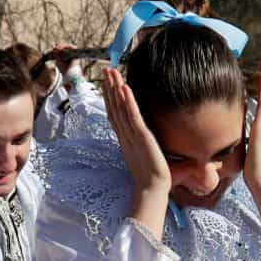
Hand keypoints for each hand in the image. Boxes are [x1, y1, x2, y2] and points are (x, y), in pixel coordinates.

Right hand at [101, 65, 171, 228]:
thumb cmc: (152, 179)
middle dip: (110, 88)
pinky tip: (126, 88)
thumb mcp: (147, 157)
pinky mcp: (142, 137)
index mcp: (126, 140)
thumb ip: (145, 148)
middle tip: (106, 70)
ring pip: (121, 108)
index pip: (115, 114)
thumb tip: (148, 143)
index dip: (110, 98)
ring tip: (112, 72)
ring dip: (116, 89)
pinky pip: (133, 116)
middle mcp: (126, 135)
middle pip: (114, 107)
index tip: (107, 83)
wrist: (153, 190)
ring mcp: (132, 136)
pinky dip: (129, 102)